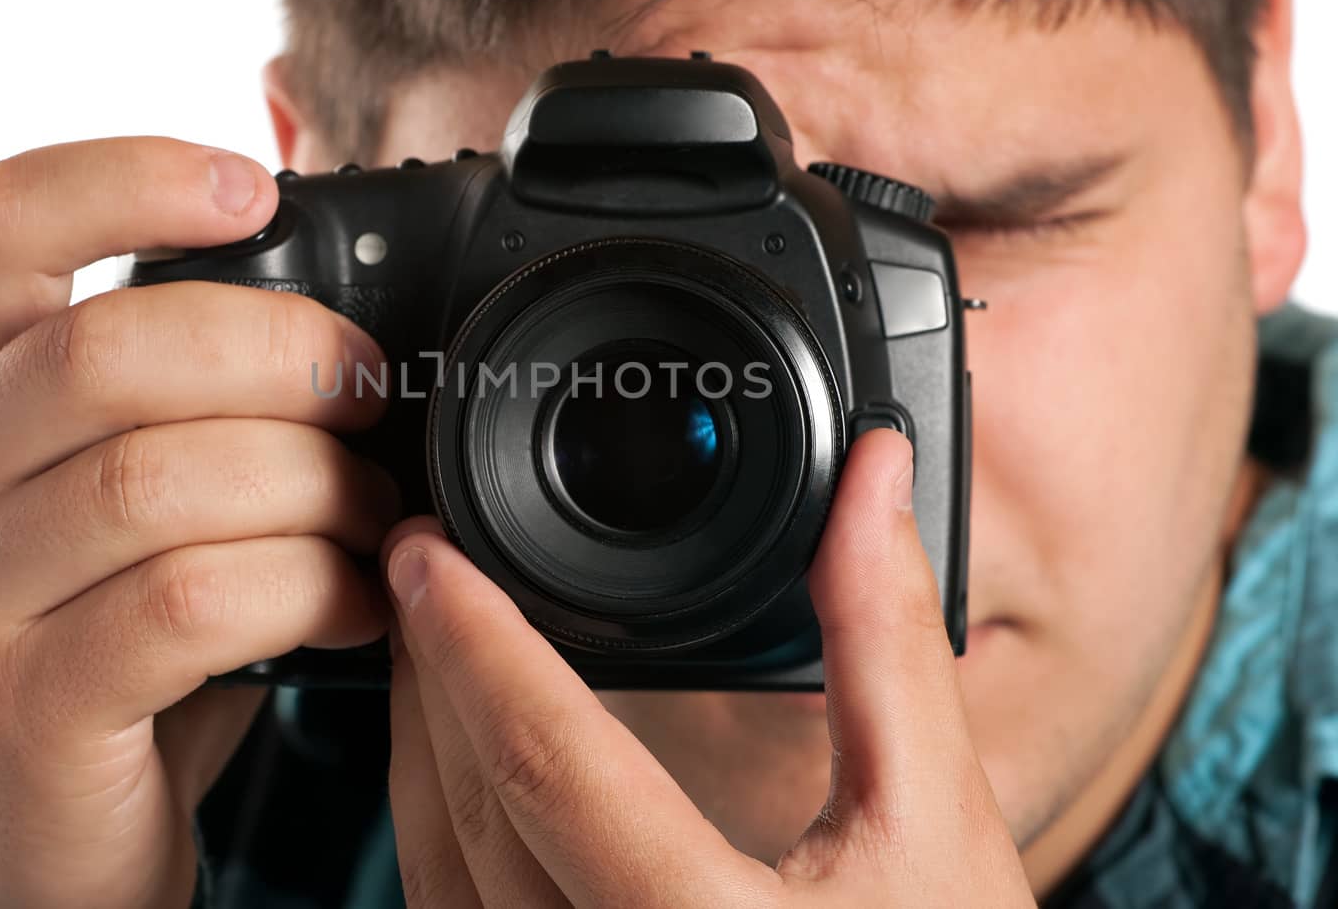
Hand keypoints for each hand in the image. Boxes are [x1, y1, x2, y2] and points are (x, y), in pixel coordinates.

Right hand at [0, 138, 399, 907]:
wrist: (23, 831)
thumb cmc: (96, 626)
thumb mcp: (107, 483)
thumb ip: (182, 388)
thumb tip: (343, 302)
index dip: (132, 177)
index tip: (254, 193)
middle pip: (109, 351)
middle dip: (283, 356)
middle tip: (371, 392)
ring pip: (160, 481)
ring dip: (314, 486)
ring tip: (379, 514)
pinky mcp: (25, 707)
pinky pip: (190, 606)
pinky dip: (307, 588)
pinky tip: (359, 600)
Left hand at [383, 428, 1032, 906]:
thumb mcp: (936, 825)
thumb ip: (887, 644)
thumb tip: (873, 484)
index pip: (544, 760)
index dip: (473, 638)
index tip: (427, 551)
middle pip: (465, 810)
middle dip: (429, 672)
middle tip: (419, 566)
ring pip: (438, 873)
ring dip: (422, 750)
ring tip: (429, 648)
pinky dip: (443, 829)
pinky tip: (463, 771)